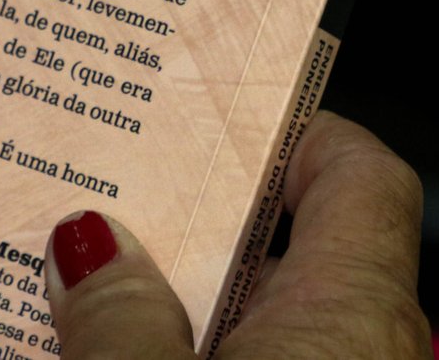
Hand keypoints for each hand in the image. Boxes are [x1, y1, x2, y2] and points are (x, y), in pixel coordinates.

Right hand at [46, 111, 431, 358]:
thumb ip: (118, 314)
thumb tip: (88, 241)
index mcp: (352, 310)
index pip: (358, 174)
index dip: (294, 128)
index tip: (216, 104)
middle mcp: (362, 351)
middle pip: (285, 249)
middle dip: (190, 222)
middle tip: (101, 194)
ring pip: (256, 326)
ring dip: (175, 306)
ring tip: (75, 289)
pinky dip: (185, 354)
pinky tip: (95, 355)